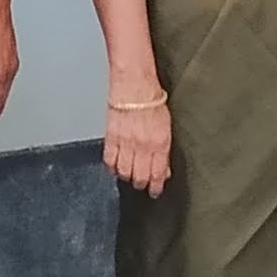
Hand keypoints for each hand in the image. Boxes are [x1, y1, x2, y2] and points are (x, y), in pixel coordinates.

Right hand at [102, 78, 170, 197]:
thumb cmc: (152, 101)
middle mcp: (143, 145)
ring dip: (127, 177)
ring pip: (124, 171)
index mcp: (160, 143)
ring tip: (129, 176)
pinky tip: (115, 167)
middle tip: (142, 185)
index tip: (154, 192)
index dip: (155, 187)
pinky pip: (109, 160)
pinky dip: (112, 167)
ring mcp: (126, 142)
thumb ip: (164, 150)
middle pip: (140, 176)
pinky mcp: (111, 137)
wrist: (134, 84)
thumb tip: (163, 168)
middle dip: (141, 184)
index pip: (157, 174)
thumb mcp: (166, 127)